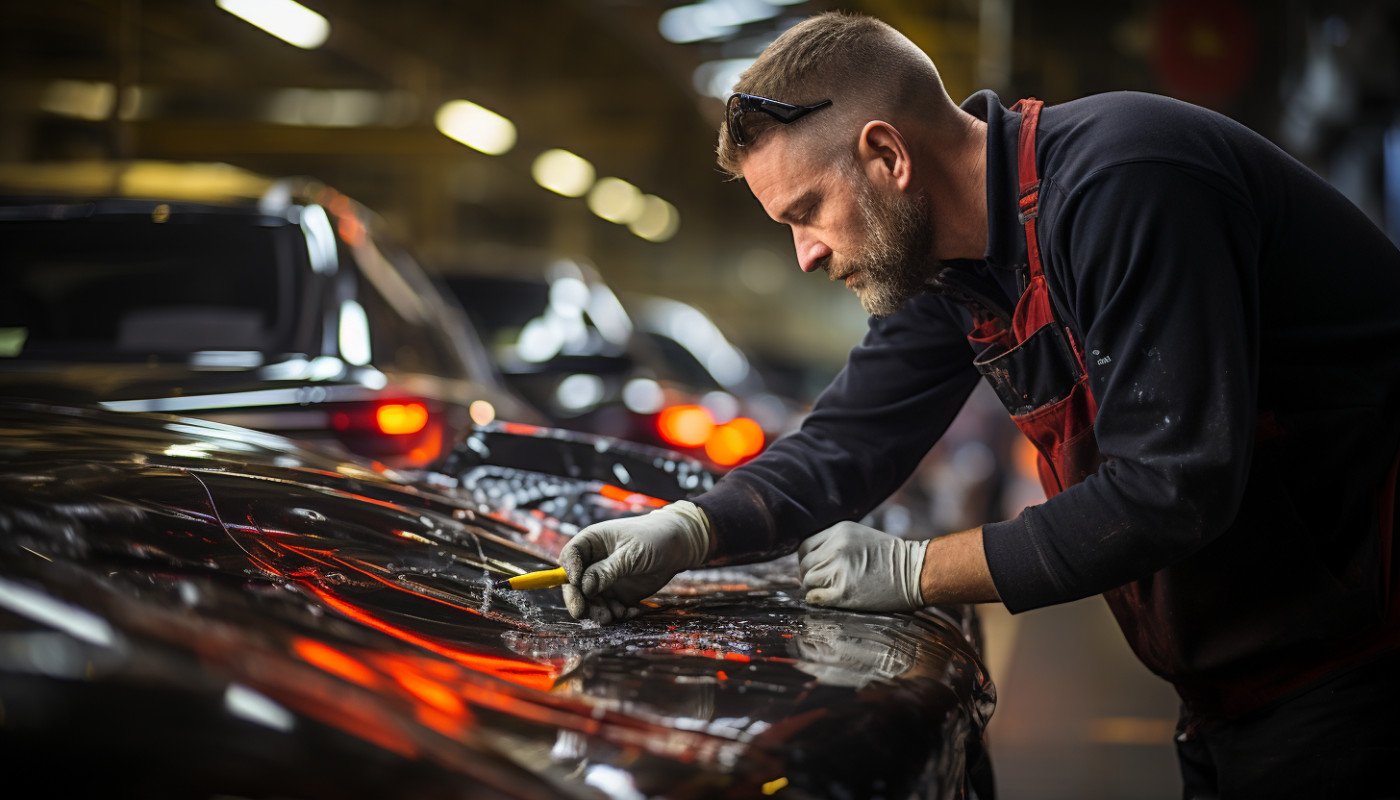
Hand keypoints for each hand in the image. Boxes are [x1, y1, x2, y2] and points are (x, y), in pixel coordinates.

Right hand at [559, 501, 710, 623]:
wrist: (677, 548)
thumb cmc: (653, 539)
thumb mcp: (630, 553)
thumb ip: (607, 569)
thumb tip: (584, 586)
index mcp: (592, 543)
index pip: (570, 557)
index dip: (568, 571)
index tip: (576, 583)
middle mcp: (593, 563)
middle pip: (574, 584)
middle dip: (578, 599)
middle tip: (581, 613)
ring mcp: (604, 581)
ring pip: (591, 601)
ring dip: (598, 611)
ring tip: (614, 615)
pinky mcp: (617, 595)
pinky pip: (609, 609)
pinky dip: (617, 614)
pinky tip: (633, 612)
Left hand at [797, 521, 928, 611]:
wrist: (915, 572)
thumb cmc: (890, 558)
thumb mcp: (860, 537)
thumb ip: (835, 544)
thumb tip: (812, 561)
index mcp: (839, 532)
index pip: (805, 547)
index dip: (808, 560)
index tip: (817, 568)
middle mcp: (836, 548)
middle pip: (804, 564)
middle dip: (811, 575)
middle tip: (824, 583)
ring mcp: (839, 570)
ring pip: (808, 580)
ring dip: (815, 588)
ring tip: (831, 590)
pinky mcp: (844, 591)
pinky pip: (815, 597)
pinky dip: (817, 599)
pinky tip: (829, 599)